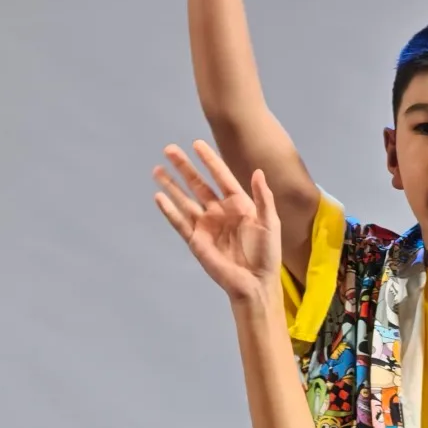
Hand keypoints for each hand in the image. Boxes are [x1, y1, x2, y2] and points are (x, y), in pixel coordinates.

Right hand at [155, 141, 280, 304]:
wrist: (255, 283)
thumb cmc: (267, 255)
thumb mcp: (270, 223)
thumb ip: (264, 197)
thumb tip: (258, 172)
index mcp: (239, 204)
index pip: (221, 176)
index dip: (209, 160)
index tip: (197, 144)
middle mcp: (220, 212)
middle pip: (198, 184)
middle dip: (184, 167)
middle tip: (169, 149)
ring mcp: (207, 226)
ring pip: (185, 200)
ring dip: (171, 185)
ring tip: (157, 169)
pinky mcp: (196, 241)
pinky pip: (180, 222)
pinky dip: (169, 210)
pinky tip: (159, 197)